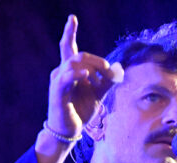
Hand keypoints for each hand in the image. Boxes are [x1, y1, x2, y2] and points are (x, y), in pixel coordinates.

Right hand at [47, 15, 118, 137]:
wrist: (69, 130)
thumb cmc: (80, 110)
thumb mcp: (98, 94)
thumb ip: (108, 81)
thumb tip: (118, 70)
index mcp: (70, 71)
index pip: (69, 47)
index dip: (70, 32)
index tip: (72, 18)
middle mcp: (61, 72)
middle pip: (79, 55)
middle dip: (97, 61)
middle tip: (109, 72)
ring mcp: (58, 82)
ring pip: (74, 64)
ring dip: (92, 68)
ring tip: (102, 79)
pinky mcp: (57, 93)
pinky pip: (66, 79)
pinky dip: (77, 75)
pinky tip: (86, 76)